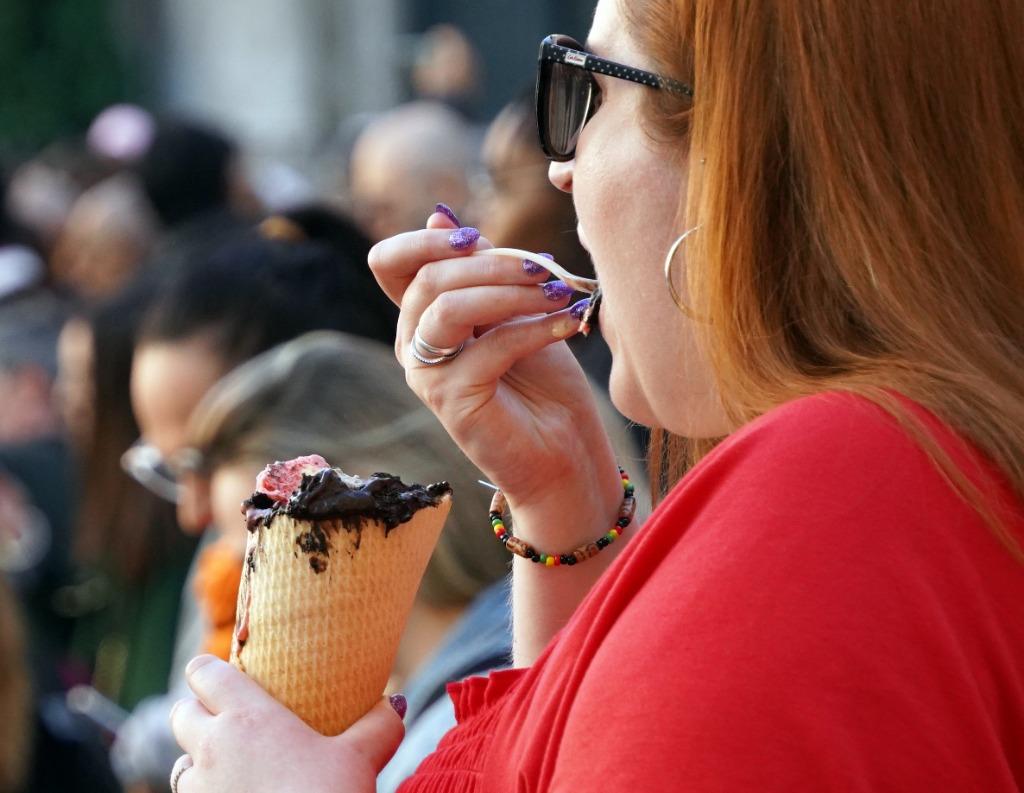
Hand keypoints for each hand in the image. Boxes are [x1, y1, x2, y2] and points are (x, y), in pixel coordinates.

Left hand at [169, 655, 403, 792]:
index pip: (204, 673)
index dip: (209, 670)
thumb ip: (378, 726)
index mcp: (247, 717)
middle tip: (227, 717)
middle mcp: (212, 748)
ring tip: (231, 766)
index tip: (224, 673)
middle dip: (197, 712)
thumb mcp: (359, 759)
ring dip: (199, 759)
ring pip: (181, 762)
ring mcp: (200, 789)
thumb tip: (395, 704)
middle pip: (181, 713)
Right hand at [368, 213, 622, 534]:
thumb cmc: (542, 380)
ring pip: (448, 308)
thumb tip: (437, 213)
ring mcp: (428, 377)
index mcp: (422, 318)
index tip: (480, 239)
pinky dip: (535, 327)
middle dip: (493, 263)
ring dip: (511, 291)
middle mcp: (413, 346)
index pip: (390, 263)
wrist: (563, 452)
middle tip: (547, 269)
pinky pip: (487, 347)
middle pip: (427, 278)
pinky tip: (571, 324)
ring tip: (561, 294)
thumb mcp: (515, 308)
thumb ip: (482, 268)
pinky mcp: (452, 402)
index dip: (428, 240)